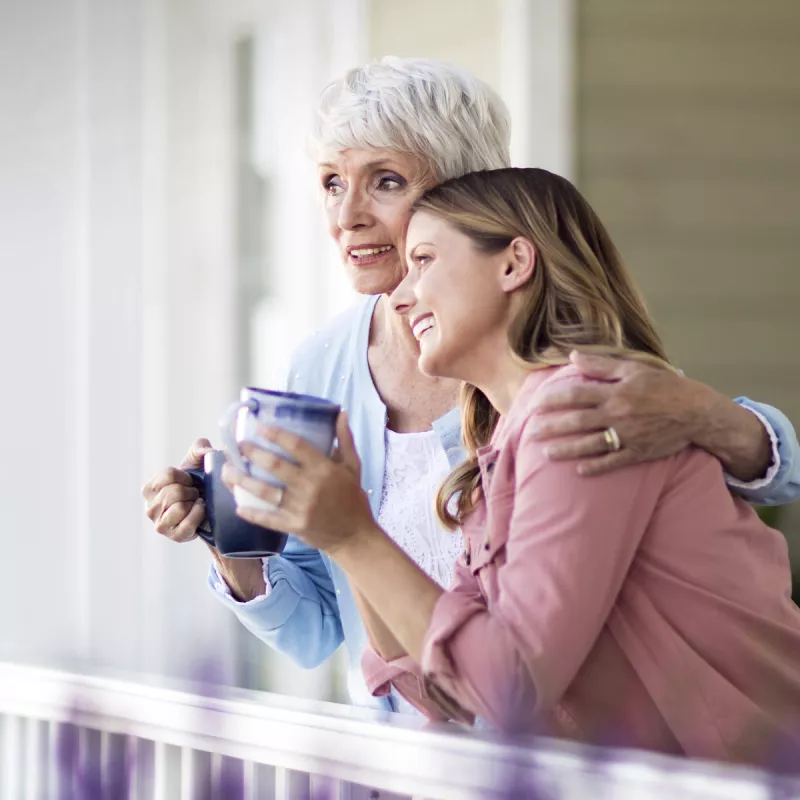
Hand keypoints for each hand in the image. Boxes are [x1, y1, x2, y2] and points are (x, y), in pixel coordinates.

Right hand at [142, 438, 212, 540]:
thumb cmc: (200, 482)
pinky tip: (201, 510)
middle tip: (195, 493)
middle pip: (174, 492)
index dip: (184, 476)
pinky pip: (187, 523)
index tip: (189, 480)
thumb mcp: (198, 461)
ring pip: (178, 508)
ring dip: (193, 503)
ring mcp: (160, 523)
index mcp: (150, 488)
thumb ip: (200, 447)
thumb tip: (206, 450)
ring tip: (196, 502)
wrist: (212, 507)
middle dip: (191, 491)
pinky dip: (198, 514)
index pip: (167, 475)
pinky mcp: (174, 536)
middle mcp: (150, 507)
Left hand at [222, 412, 375, 554]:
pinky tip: (238, 506)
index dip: (276, 435)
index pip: (297, 446)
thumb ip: (345, 440)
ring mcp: (300, 508)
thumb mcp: (353, 467)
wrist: (355, 535)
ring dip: (243, 480)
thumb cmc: (353, 498)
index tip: (259, 427)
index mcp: (324, 469)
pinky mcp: (294, 526)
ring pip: (265, 491)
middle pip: (275, 466)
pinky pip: (269, 519)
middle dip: (252, 454)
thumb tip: (340, 413)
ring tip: (228, 471)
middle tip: (238, 446)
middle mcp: (310, 486)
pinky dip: (253, 514)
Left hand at [531, 352, 703, 475]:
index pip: (576, 395)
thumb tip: (573, 356)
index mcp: (615, 392)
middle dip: (552, 427)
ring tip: (547, 454)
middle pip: (577, 422)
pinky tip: (579, 471)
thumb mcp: (634, 368)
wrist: (696, 411)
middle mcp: (617, 415)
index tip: (535, 404)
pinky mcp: (638, 452)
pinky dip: (596, 467)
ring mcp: (627, 436)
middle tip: (532, 431)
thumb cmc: (664, 386)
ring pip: (590, 444)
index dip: (553, 400)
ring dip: (567, 449)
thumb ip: (602, 364)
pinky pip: (613, 462)